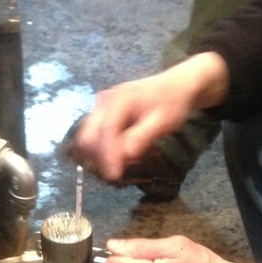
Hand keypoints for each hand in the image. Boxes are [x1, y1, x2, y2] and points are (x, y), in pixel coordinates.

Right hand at [70, 53, 228, 180]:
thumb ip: (143, 137)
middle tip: (117, 176)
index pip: (106, 131)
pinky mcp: (102, 116)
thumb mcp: (162, 122)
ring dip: (98, 157)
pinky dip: (101, 151)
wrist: (174, 86)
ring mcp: (101, 108)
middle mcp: (104, 103)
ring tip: (120, 167)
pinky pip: (94, 137)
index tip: (114, 176)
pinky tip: (119, 158)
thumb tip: (126, 156)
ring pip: (87, 138)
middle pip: (88, 136)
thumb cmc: (171, 103)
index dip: (107, 155)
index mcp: (119, 100)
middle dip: (98, 158)